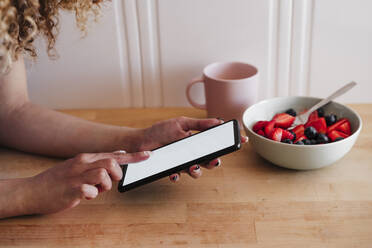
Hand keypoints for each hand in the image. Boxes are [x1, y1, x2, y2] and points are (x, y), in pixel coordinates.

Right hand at [24, 151, 149, 214]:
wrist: (32, 191)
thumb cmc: (58, 181)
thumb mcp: (79, 166)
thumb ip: (98, 161)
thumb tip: (119, 154)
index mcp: (86, 158)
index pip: (114, 155)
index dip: (133, 156)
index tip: (148, 155)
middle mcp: (82, 164)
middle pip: (112, 162)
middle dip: (117, 174)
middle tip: (109, 183)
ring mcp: (77, 176)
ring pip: (104, 174)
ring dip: (105, 185)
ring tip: (94, 190)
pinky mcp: (72, 189)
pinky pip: (91, 190)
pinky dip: (92, 194)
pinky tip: (84, 195)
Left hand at [139, 117, 247, 181]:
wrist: (141, 141)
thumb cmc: (161, 131)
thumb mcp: (181, 123)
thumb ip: (199, 124)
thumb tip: (218, 121)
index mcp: (197, 141)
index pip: (216, 144)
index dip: (229, 143)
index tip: (241, 140)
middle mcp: (192, 153)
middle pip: (209, 161)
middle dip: (214, 163)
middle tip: (214, 161)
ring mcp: (183, 162)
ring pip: (196, 171)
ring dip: (197, 171)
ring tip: (192, 167)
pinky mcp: (172, 170)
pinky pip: (178, 176)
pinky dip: (176, 176)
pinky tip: (174, 174)